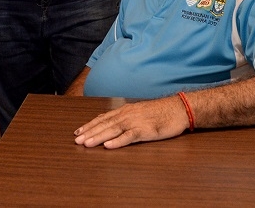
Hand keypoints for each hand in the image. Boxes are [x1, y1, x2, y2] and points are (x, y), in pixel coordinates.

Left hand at [73, 97, 188, 148]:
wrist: (177, 109)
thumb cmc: (159, 112)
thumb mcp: (139, 112)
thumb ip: (125, 117)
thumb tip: (112, 121)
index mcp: (125, 111)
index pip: (103, 118)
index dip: (90, 125)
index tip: (78, 132)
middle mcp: (127, 115)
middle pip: (105, 124)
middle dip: (90, 132)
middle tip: (77, 140)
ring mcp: (135, 122)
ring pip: (113, 130)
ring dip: (98, 137)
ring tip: (87, 143)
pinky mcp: (145, 130)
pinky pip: (129, 137)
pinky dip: (118, 141)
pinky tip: (108, 146)